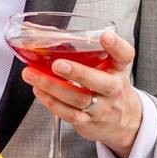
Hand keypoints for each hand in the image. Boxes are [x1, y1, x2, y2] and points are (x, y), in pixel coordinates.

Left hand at [22, 31, 141, 157]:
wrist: (122, 122)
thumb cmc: (108, 88)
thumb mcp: (107, 67)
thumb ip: (86, 52)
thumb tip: (47, 35)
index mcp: (118, 69)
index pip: (124, 56)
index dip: (116, 45)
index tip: (104, 37)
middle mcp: (113, 89)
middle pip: (100, 82)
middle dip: (78, 72)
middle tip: (58, 64)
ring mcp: (101, 108)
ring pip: (78, 98)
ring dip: (52, 86)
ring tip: (32, 74)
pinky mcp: (87, 122)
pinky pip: (68, 113)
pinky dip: (51, 101)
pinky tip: (39, 90)